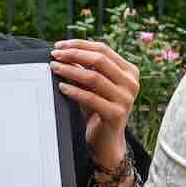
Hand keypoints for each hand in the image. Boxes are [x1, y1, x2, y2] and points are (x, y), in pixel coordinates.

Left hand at [50, 39, 142, 179]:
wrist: (106, 142)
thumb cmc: (97, 111)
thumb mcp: (93, 86)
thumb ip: (85, 69)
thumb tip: (64, 51)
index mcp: (129, 71)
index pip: (103, 49)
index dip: (80, 45)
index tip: (59, 45)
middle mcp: (131, 83)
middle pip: (99, 60)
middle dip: (74, 55)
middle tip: (54, 55)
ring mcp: (126, 98)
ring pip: (94, 77)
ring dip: (71, 71)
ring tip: (54, 68)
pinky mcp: (117, 114)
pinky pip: (91, 98)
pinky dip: (74, 91)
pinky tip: (61, 87)